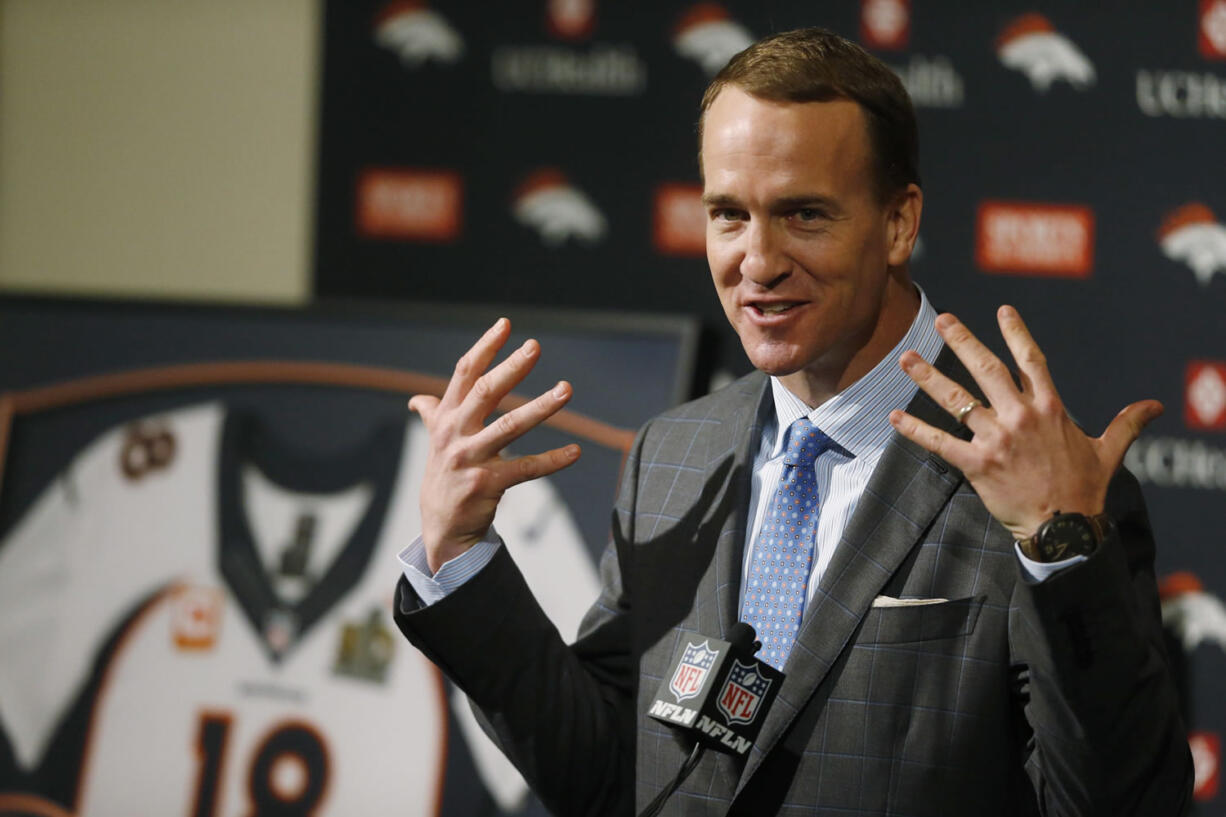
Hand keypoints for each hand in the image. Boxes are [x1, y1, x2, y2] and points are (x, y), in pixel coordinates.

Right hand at [409, 318, 580, 571]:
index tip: (506, 324)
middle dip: (512, 368)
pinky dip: (553, 460)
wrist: (441, 528)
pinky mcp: (487, 483)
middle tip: (535, 346)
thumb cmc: (444, 477)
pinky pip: (526, 468)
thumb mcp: (435, 443)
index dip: (485, 347)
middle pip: (486, 392)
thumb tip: (417, 400)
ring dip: (541, 406)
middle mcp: (456, 434)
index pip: (465, 374)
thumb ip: (432, 416)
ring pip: (510, 426)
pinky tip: (576, 452)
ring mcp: (471, 459)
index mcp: (447, 418)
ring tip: (567, 389)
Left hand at [887, 306, 1162, 538]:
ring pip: (956, 399)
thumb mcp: (1109, 451)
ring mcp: (996, 438)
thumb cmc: (1085, 488)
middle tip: (941, 321)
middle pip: (985, 368)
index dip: (1016, 333)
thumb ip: (1126, 422)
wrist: (1064, 527)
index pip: (1031, 359)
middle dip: (960, 341)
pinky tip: (893, 418)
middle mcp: (1020, 416)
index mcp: (1049, 408)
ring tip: (904, 359)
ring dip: (927, 378)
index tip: (1002, 311)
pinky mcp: (976, 464)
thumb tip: (1155, 405)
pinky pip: (939, 442)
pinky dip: (914, 430)